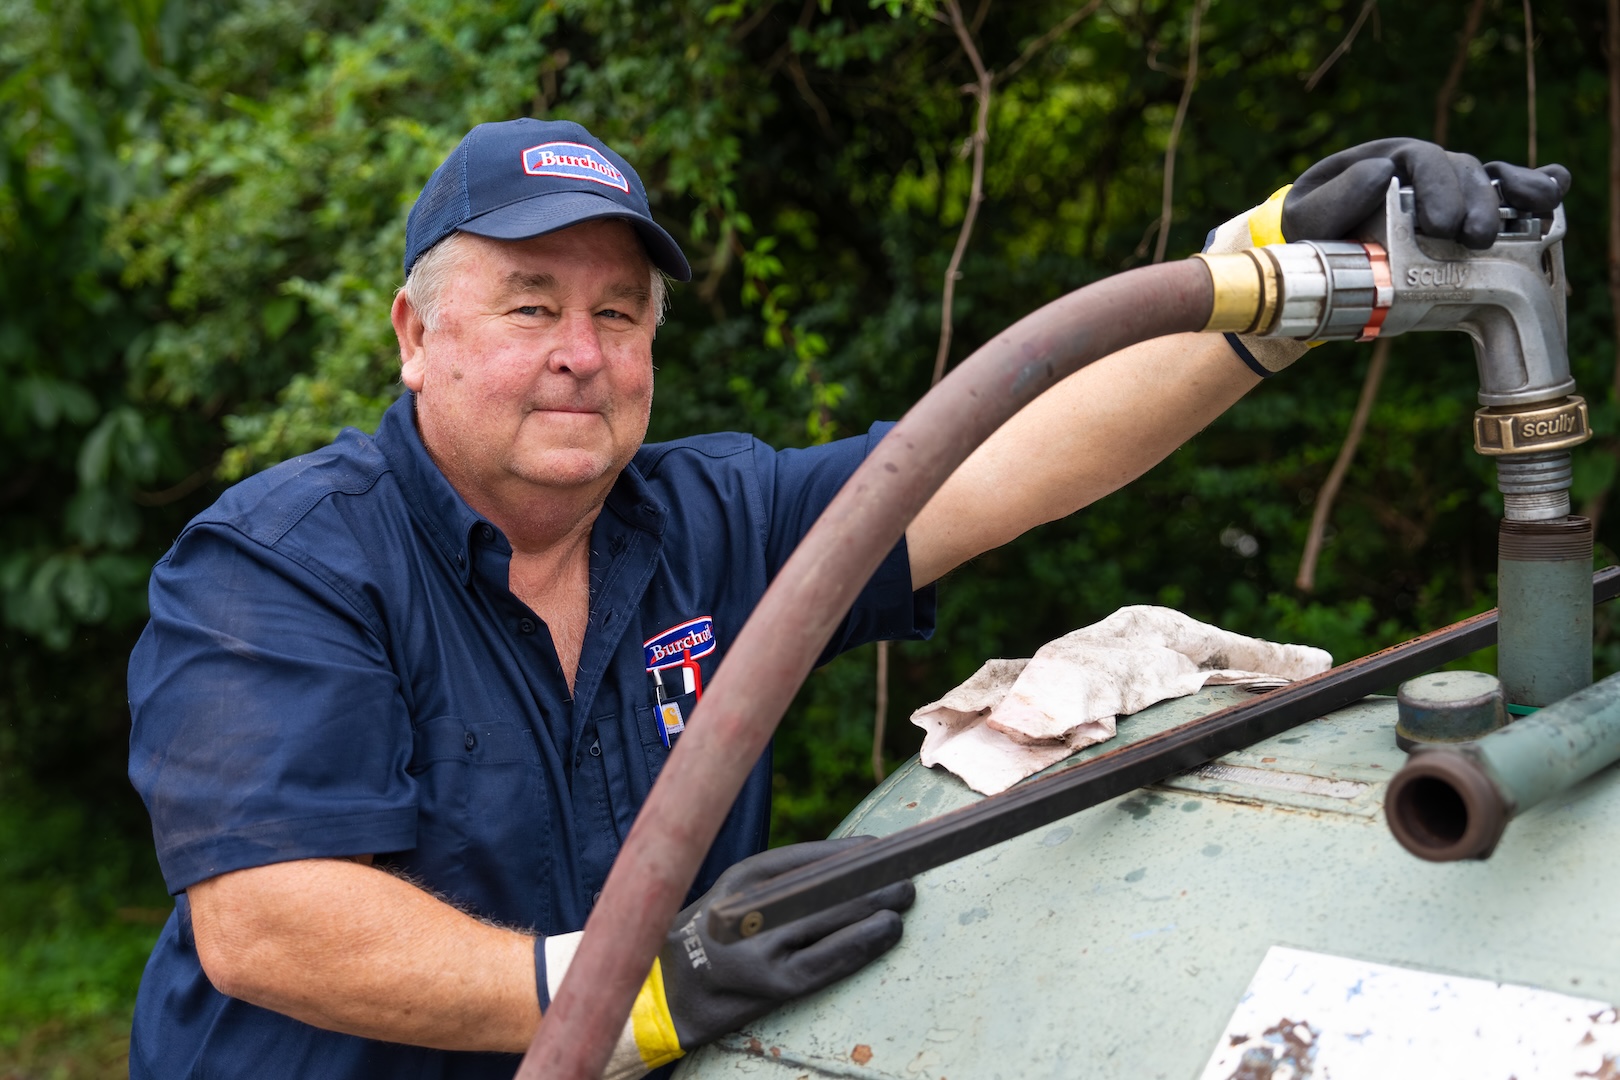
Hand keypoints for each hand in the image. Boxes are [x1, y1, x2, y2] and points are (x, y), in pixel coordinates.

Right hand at [659, 837, 913, 1049]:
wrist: (672, 990)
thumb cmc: (719, 933)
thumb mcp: (739, 891)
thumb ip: (788, 876)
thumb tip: (858, 859)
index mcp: (740, 879)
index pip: (804, 858)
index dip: (849, 853)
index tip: (884, 849)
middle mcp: (748, 909)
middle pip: (822, 887)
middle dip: (870, 880)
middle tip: (906, 875)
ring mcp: (760, 950)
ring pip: (829, 920)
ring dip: (874, 907)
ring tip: (903, 899)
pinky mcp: (774, 986)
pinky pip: (827, 962)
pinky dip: (861, 943)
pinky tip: (886, 931)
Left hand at [1282, 137, 1569, 247]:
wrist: (1319, 252)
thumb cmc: (1312, 230)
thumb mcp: (1307, 216)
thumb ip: (1335, 198)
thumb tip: (1382, 173)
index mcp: (1386, 160)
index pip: (1421, 159)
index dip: (1437, 187)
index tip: (1438, 225)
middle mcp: (1423, 169)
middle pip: (1462, 172)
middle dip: (1474, 203)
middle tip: (1473, 238)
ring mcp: (1451, 187)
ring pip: (1490, 181)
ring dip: (1512, 197)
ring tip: (1524, 219)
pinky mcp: (1469, 208)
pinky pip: (1509, 189)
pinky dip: (1535, 187)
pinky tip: (1551, 198)